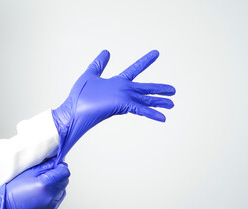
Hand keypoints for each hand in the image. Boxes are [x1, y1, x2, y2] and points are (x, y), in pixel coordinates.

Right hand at [0, 158, 69, 208]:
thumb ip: (46, 166)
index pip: (64, 172)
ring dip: (57, 184)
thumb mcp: (29, 172)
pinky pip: (59, 197)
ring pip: (63, 188)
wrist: (6, 208)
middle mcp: (51, 196)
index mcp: (45, 185)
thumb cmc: (13, 190)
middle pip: (65, 180)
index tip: (56, 164)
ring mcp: (52, 204)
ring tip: (44, 183)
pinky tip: (44, 191)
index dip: (60, 166)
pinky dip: (55, 193)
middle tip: (48, 172)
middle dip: (59, 174)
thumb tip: (56, 161)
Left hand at [52, 50, 174, 162]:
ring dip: (160, 102)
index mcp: (117, 83)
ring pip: (146, 100)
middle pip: (145, 88)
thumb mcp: (90, 75)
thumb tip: (107, 51)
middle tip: (174, 89)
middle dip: (160, 88)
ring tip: (172, 103)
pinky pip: (140, 110)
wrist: (73, 112)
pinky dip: (152, 114)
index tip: (156, 53)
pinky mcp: (122, 106)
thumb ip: (99, 64)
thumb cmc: (79, 96)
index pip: (134, 70)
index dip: (145, 61)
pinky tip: (163, 117)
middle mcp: (123, 90)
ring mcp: (123, 98)